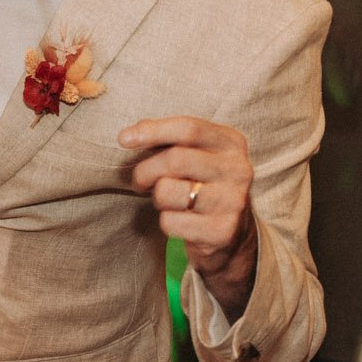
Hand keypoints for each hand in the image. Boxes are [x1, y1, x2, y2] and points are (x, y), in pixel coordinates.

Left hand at [119, 116, 259, 310]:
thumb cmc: (204, 185)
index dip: (153, 131)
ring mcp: (232, 201)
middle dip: (146, 171)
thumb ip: (169, 140)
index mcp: (231, 143)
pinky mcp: (221, 231)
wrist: (232, 233)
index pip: (189, 129)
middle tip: (140, 181)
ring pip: (167, 192)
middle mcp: (237, 170)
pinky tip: (182, 221)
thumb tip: (130, 134)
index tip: (124, 139)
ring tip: (169, 201)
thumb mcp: (197, 154)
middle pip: (175, 160)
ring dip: (157, 198)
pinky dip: (166, 222)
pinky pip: (170, 222)